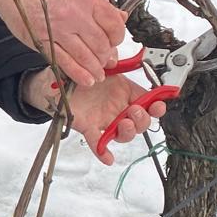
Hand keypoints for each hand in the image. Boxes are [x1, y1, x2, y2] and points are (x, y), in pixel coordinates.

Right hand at [0, 0, 127, 88]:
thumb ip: (99, 3)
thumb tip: (120, 17)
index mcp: (87, 0)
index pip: (114, 25)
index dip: (118, 38)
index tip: (114, 42)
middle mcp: (75, 16)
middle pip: (101, 45)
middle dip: (106, 56)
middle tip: (106, 61)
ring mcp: (59, 31)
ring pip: (86, 57)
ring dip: (95, 69)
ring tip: (98, 74)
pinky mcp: (44, 42)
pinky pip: (66, 63)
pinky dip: (79, 74)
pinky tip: (86, 80)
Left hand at [24, 69, 164, 164]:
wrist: (57, 83)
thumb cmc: (80, 74)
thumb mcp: (96, 64)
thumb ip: (107, 60)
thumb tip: (113, 58)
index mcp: (124, 91)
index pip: (147, 101)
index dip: (156, 104)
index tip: (159, 104)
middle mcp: (118, 108)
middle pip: (140, 121)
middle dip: (143, 118)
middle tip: (135, 110)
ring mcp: (105, 120)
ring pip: (124, 134)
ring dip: (129, 131)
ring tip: (125, 123)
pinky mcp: (90, 128)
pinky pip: (98, 143)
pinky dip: (103, 152)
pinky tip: (108, 158)